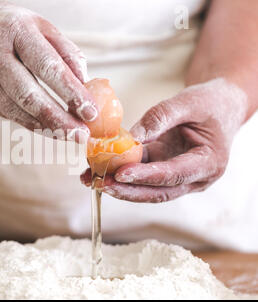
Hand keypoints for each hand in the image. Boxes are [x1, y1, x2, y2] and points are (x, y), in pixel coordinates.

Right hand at [0, 2, 96, 142]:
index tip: (90, 112)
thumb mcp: (41, 26)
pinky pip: (6, 112)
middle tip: (80, 135)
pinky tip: (48, 129)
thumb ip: (66, 53)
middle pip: (28, 95)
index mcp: (16, 30)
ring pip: (15, 110)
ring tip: (69, 136)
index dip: (70, 92)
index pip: (47, 66)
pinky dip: (29, 123)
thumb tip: (86, 85)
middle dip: (58, 119)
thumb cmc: (9, 27)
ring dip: (45, 127)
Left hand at [81, 78, 248, 201]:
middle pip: (158, 192)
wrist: (220, 106)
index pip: (174, 175)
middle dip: (126, 190)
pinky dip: (120, 174)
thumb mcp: (188, 101)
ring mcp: (179, 177)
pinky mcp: (164, 169)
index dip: (146, 176)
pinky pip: (141, 175)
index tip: (120, 174)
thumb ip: (160, 117)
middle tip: (99, 183)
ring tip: (90, 179)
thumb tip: (130, 137)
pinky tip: (97, 170)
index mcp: (209, 163)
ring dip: (119, 186)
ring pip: (147, 189)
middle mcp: (195, 178)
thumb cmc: (209, 103)